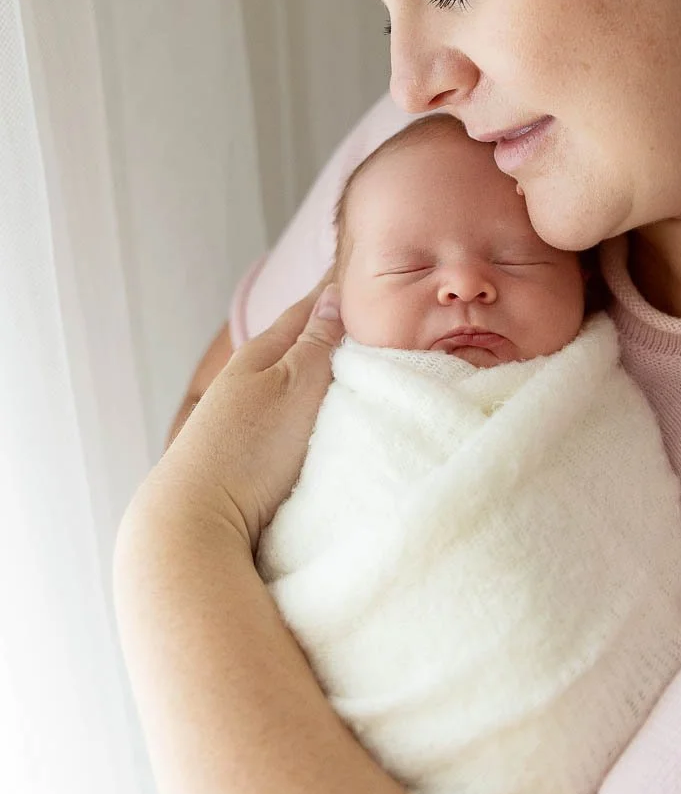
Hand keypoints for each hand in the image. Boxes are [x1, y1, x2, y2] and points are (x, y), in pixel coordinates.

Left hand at [128, 282, 343, 555]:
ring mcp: (244, 418)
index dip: (337, 290)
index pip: (308, 308)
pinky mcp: (247, 454)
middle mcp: (248, 380)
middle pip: (299, 343)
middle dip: (332, 328)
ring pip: (293, 381)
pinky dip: (310, 407)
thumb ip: (318, 343)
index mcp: (260, 354)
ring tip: (357, 366)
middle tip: (372, 313)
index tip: (364, 272)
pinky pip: (288, 416)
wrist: (195, 521)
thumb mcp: (296, 385)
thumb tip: (330, 297)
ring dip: (322, 371)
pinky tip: (323, 418)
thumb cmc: (248, 450)